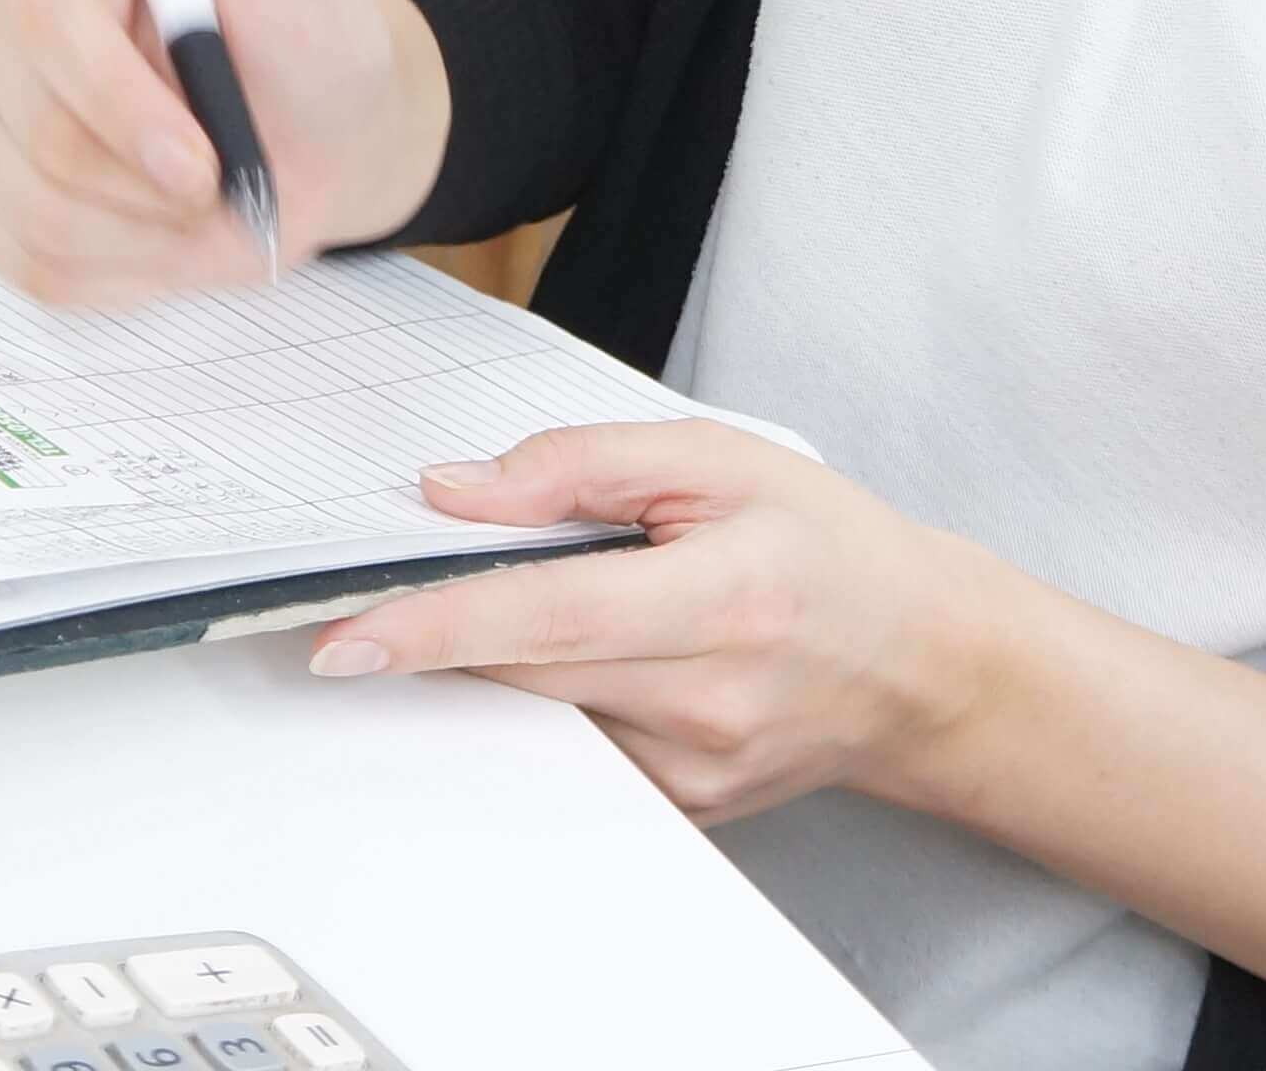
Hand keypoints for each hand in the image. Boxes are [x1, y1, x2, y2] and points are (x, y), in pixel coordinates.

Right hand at [0, 0, 454, 303]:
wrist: (337, 135)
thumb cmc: (309, 33)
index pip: (44, 30)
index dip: (120, 107)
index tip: (202, 159)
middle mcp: (9, 32)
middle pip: (29, 133)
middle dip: (144, 182)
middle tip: (225, 176)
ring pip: (28, 209)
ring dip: (143, 232)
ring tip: (207, 200)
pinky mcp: (4, 205)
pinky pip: (29, 264)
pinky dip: (121, 271)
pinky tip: (166, 234)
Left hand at [304, 423, 1027, 824]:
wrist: (920, 662)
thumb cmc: (826, 546)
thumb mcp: (721, 460)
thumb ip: (580, 465)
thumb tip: (454, 492)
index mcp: (726, 597)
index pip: (552, 616)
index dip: (440, 624)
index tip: (345, 639)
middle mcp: (709, 700)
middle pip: (525, 670)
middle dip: (443, 630)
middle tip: (383, 592)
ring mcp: (694, 770)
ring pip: (538, 715)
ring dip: (500, 661)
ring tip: (533, 608)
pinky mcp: (681, 806)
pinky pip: (573, 747)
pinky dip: (552, 696)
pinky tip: (594, 656)